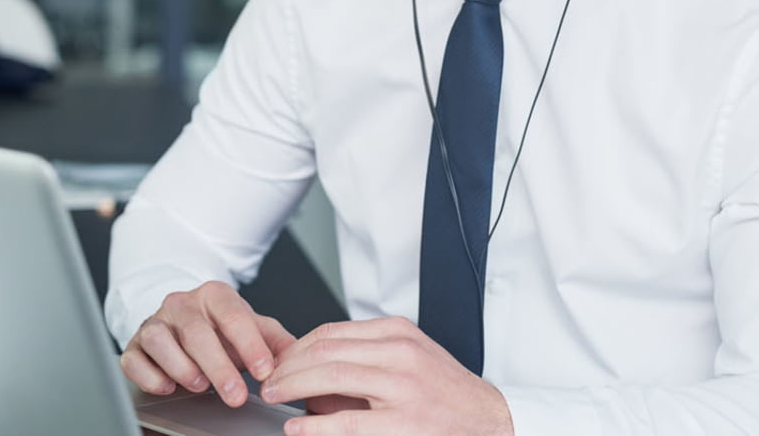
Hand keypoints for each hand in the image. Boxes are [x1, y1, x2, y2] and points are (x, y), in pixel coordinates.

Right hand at [120, 281, 295, 406]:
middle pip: (197, 331)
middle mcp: (182, 304)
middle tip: (236, 395)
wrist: (182, 320)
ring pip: (160, 339)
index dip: (250, 345)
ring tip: (200, 386)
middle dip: (218, 366)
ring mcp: (155, 322)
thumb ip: (275, 339)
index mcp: (215, 295)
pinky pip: (133, 357)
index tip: (265, 372)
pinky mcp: (135, 344)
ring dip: (181, 366)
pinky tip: (166, 386)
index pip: (234, 316)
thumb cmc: (219, 328)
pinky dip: (148, 375)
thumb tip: (299, 357)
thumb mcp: (252, 327)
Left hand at [260, 316, 512, 434]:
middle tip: (267, 381)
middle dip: (287, 366)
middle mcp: (401, 352)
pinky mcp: (405, 423)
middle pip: (325, 349)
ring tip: (273, 397)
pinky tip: (298, 429)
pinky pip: (347, 422)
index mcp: (398, 333)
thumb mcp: (408, 361)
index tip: (278, 362)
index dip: (296, 348)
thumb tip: (309, 376)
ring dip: (292, 386)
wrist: (491, 423)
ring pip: (331, 375)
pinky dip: (314, 426)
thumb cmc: (447, 396)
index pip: (331, 332)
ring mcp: (404, 386)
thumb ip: (363, 362)